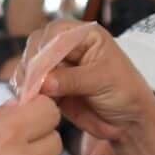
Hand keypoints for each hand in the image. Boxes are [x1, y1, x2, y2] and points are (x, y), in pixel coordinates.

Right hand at [15, 20, 154, 141]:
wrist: (127, 121)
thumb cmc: (125, 92)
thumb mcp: (103, 81)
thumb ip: (72, 80)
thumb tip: (44, 83)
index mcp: (85, 35)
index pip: (56, 33)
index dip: (45, 50)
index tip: (39, 71)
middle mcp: (68, 46)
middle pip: (37, 45)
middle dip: (32, 64)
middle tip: (32, 85)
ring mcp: (57, 66)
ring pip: (30, 65)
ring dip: (26, 79)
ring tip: (29, 96)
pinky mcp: (50, 86)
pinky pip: (31, 85)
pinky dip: (26, 92)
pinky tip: (28, 101)